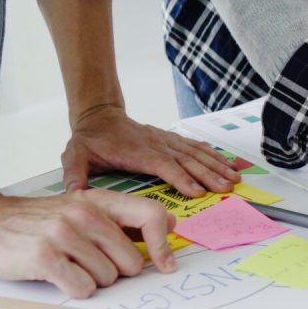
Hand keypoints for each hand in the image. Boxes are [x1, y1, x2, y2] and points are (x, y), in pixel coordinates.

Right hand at [0, 189, 175, 298]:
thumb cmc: (42, 222)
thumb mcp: (85, 209)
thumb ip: (124, 219)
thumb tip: (169, 224)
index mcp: (101, 201)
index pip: (152, 216)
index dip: (164, 246)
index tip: (166, 266)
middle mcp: (85, 213)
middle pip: (132, 263)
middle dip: (117, 271)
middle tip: (90, 262)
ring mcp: (64, 234)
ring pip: (108, 278)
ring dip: (92, 280)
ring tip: (69, 264)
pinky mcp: (45, 256)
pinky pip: (83, 288)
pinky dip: (74, 289)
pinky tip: (58, 275)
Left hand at [62, 106, 240, 197]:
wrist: (99, 116)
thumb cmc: (90, 139)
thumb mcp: (75, 154)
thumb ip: (75, 173)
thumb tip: (74, 192)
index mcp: (137, 151)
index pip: (163, 164)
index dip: (181, 177)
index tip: (197, 191)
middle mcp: (156, 144)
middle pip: (187, 159)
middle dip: (209, 174)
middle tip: (226, 187)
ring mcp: (165, 140)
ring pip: (195, 153)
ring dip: (216, 166)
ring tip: (234, 179)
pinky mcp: (171, 140)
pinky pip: (195, 146)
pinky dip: (212, 155)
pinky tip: (226, 163)